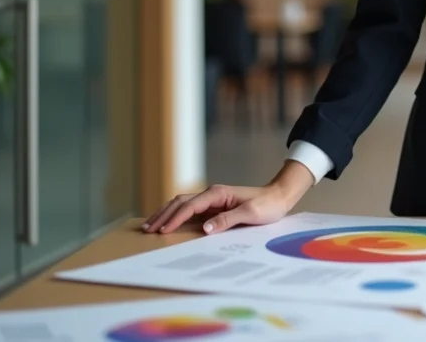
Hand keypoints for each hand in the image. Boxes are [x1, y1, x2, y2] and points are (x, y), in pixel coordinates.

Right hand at [141, 161, 315, 235]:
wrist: (278, 197)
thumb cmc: (267, 205)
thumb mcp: (251, 214)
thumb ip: (228, 220)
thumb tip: (205, 229)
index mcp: (218, 193)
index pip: (190, 206)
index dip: (175, 218)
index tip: (162, 230)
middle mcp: (212, 194)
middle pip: (180, 202)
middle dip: (163, 215)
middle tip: (147, 229)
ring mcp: (212, 200)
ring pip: (183, 205)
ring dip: (166, 214)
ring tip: (150, 226)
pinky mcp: (214, 207)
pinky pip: (191, 211)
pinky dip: (176, 216)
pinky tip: (168, 224)